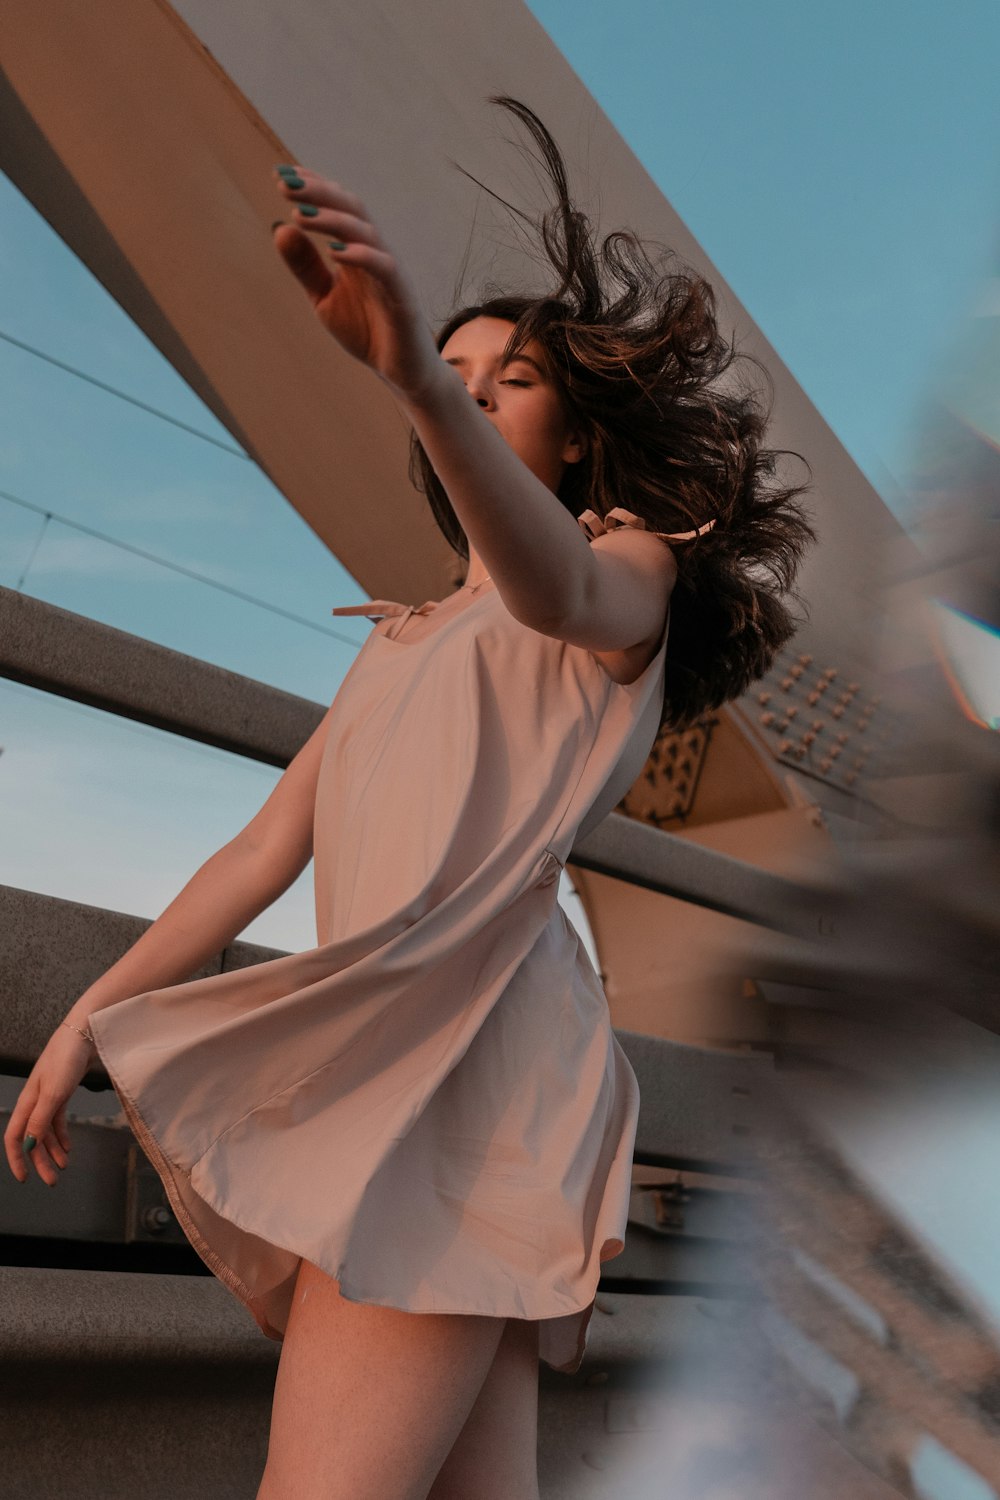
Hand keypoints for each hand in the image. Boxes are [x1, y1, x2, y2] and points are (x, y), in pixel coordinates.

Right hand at [3, 1023, 94, 1185]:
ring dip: (53, 1150)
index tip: (24, 1178)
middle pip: (32, 1138)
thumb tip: (29, 1145)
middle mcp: (34, 1102)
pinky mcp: (62, 1092)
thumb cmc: (66, 1059)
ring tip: (63, 1167)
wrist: (84, 1034)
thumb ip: (40, 1120)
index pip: (14, 1137)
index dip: (17, 1159)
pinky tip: (67, 1148)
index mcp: (27, 1102)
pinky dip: (62, 1136)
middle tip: (52, 1180)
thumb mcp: (53, 1093)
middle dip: (40, 1161)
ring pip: (46, 1131)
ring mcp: (49, 1097)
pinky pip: (58, 1121)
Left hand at [270, 164, 446, 403]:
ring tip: (300, 213)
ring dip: (332, 220)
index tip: (281, 175)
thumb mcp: (324, 298)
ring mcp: (391, 273)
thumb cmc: (368, 332)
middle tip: (285, 184)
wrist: (402, 373)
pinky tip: (335, 252)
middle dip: (319, 193)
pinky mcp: (403, 297)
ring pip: (366, 232)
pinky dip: (361, 256)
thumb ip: (305, 266)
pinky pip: (385, 268)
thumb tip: (280, 227)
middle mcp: (376, 253)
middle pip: (352, 209)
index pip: (337, 208)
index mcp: (357, 251)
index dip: (313, 188)